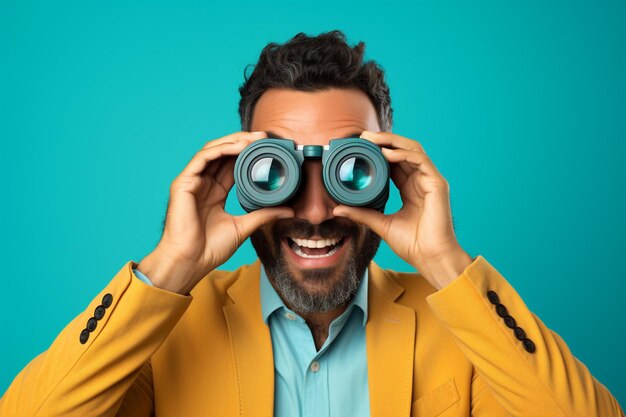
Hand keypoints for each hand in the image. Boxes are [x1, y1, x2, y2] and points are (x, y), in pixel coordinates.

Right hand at [137, 131, 293, 294]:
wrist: (190, 262)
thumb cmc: (209, 248)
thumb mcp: (243, 227)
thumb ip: (263, 215)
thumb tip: (289, 210)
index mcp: (215, 192)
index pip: (232, 165)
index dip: (248, 154)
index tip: (269, 148)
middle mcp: (203, 183)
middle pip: (223, 153)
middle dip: (243, 142)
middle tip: (264, 137)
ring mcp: (193, 182)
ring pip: (213, 150)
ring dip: (233, 141)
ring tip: (253, 139)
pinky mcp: (184, 183)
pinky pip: (202, 158)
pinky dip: (220, 150)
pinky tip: (237, 147)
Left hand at [333, 131, 471, 289]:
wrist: (430, 257)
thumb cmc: (412, 244)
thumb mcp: (380, 224)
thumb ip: (361, 213)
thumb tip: (337, 208)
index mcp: (410, 188)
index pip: (395, 161)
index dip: (379, 151)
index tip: (360, 146)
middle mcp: (421, 181)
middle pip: (403, 150)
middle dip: (384, 140)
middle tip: (363, 136)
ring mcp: (430, 180)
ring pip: (412, 150)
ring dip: (392, 141)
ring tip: (372, 139)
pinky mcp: (437, 183)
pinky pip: (420, 160)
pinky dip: (403, 154)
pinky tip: (387, 154)